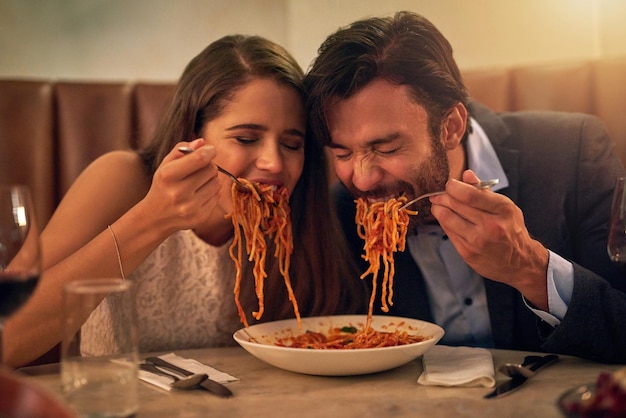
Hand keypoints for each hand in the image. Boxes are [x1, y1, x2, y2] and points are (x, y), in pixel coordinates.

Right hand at [142, 138, 227, 233]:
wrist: (156, 217)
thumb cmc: (163, 186)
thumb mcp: (165, 165)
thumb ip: (182, 150)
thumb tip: (202, 142)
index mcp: (168, 175)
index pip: (199, 159)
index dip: (209, 151)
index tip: (210, 150)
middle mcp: (178, 193)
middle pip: (211, 169)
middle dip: (209, 166)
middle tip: (200, 169)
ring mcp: (190, 207)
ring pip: (217, 183)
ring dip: (211, 179)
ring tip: (199, 183)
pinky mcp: (200, 217)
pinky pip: (217, 196)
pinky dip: (212, 193)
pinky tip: (199, 195)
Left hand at [429, 169, 549, 309]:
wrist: (520, 262)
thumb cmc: (511, 230)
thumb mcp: (505, 207)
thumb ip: (484, 191)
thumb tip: (466, 175)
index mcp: (503, 210)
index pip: (469, 194)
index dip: (453, 186)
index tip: (449, 184)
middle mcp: (491, 226)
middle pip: (455, 205)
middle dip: (442, 197)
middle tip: (438, 194)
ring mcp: (478, 241)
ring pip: (447, 219)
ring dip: (438, 209)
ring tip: (437, 205)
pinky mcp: (467, 253)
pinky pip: (448, 232)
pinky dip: (444, 222)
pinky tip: (445, 218)